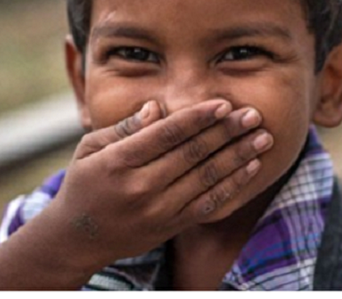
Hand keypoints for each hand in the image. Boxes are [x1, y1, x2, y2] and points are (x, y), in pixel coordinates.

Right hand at [43, 99, 270, 277]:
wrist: (79, 237)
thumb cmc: (83, 183)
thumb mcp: (89, 148)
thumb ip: (123, 128)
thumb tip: (155, 108)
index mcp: (118, 162)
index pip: (166, 135)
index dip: (197, 118)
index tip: (222, 104)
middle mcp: (140, 187)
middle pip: (192, 154)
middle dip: (226, 132)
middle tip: (252, 114)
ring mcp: (158, 210)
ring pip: (207, 178)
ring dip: (238, 156)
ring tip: (262, 137)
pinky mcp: (171, 226)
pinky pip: (209, 204)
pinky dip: (233, 185)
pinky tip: (250, 166)